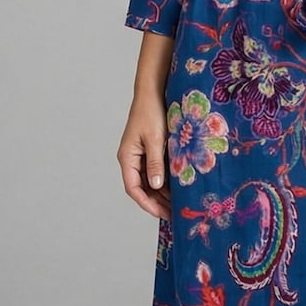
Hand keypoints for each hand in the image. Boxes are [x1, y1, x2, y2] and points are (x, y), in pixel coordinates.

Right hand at [117, 91, 170, 219]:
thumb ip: (155, 163)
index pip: (134, 188)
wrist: (153, 90)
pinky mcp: (150, 148)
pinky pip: (156, 170)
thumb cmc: (151, 111)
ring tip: (177, 205)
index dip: (147, 203)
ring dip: (162, 193)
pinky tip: (178, 187)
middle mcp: (132, 158)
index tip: (162, 214)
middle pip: (142, 187)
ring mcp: (141, 154)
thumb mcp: (155, 139)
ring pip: (150, 180)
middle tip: (173, 215)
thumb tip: (156, 186)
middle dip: (157, 202)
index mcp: (127, 157)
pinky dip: (165, 180)